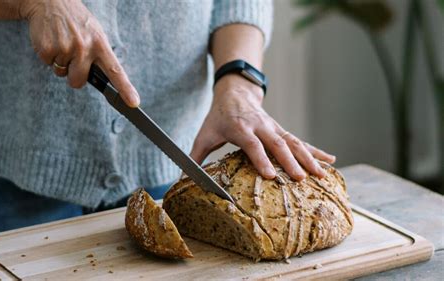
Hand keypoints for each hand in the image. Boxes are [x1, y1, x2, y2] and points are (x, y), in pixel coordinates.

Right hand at [19, 0, 138, 106]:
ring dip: (60, 62)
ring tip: (62, 42)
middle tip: (71, 57)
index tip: (134, 103)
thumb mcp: (95, 34)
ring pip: (61, 73)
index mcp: (100, 44)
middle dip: (73, 76)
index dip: (125, 89)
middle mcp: (85, 47)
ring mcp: (66, 48)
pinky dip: (47, 55)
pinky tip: (52, 39)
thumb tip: (105, 81)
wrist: (50, 1)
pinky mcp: (48, 48)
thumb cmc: (77, 22)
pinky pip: (48, 64)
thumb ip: (100, 56)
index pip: (116, 71)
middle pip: (78, 82)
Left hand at [190, 74, 335, 180]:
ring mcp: (274, 127)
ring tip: (321, 174)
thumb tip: (183, 178)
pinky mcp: (281, 130)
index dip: (260, 159)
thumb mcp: (204, 134)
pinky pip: (301, 141)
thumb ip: (195, 156)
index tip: (270, 175)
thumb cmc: (218, 117)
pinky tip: (330, 160)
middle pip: (278, 143)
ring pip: (294, 142)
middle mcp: (260, 126)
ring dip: (308, 158)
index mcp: (240, 127)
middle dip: (291, 161)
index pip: (252, 144)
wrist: (235, 93)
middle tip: (302, 178)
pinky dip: (316, 150)